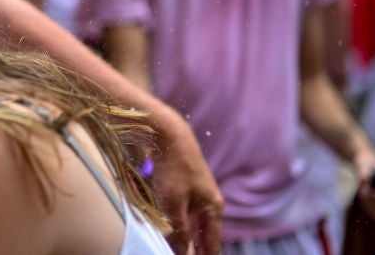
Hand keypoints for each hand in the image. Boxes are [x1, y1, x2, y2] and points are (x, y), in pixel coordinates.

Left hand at [151, 114, 222, 253]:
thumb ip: (178, 231)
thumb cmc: (173, 167)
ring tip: (170, 243)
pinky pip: (177, 208)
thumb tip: (183, 254)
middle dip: (189, 247)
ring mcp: (195, 191)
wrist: (167, 132)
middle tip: (177, 253)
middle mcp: (207, 201)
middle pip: (200, 234)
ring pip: (186, 221)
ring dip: (178, 232)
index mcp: (213, 208)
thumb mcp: (173, 203)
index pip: (212, 244)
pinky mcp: (181, 183)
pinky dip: (170, 217)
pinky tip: (161, 221)